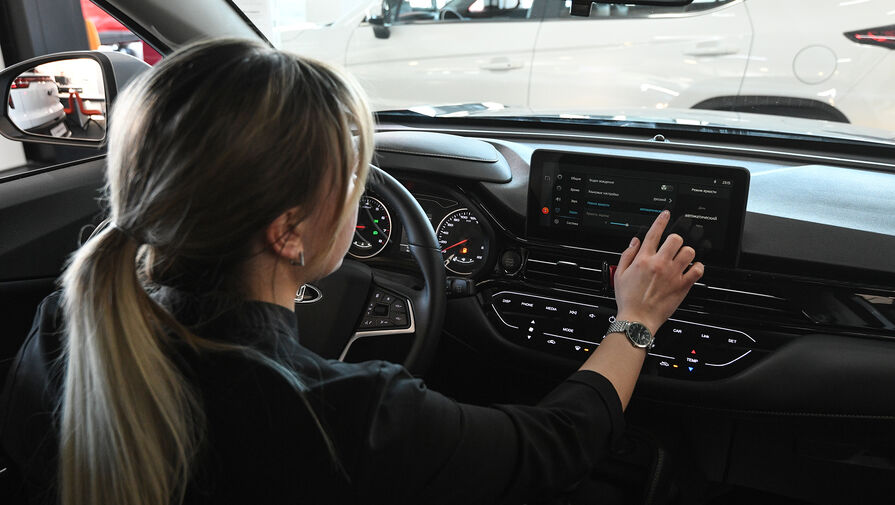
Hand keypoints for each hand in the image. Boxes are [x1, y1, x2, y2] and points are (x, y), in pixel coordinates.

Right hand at [613, 210, 703, 334]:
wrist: (637, 319)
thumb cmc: (628, 299)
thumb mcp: (620, 274)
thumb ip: (627, 255)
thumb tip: (635, 241)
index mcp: (643, 259)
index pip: (654, 233)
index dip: (661, 220)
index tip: (666, 214)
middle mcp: (659, 264)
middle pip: (676, 239)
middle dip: (676, 239)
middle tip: (674, 245)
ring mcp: (673, 274)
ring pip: (689, 251)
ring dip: (687, 252)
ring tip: (683, 257)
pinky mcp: (683, 285)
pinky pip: (698, 270)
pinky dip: (698, 267)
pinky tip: (693, 269)